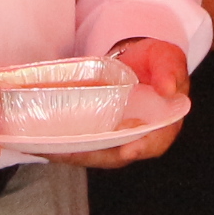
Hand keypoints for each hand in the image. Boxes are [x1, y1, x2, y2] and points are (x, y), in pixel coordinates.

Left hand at [55, 36, 192, 169]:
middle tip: (71, 151)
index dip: (143, 147)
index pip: (155, 141)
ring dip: (73, 154)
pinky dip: (65, 146)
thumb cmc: (157, 62)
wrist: (138, 59)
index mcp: (164, 124)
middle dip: (93, 155)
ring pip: (96, 154)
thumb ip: (169, 71)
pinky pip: (83, 144)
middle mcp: (139, 137)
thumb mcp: (167, 59)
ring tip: (51, 149)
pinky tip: (45, 143)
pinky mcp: (100, 132)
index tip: (129, 150)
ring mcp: (117, 137)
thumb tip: (169, 88)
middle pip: (118, 154)